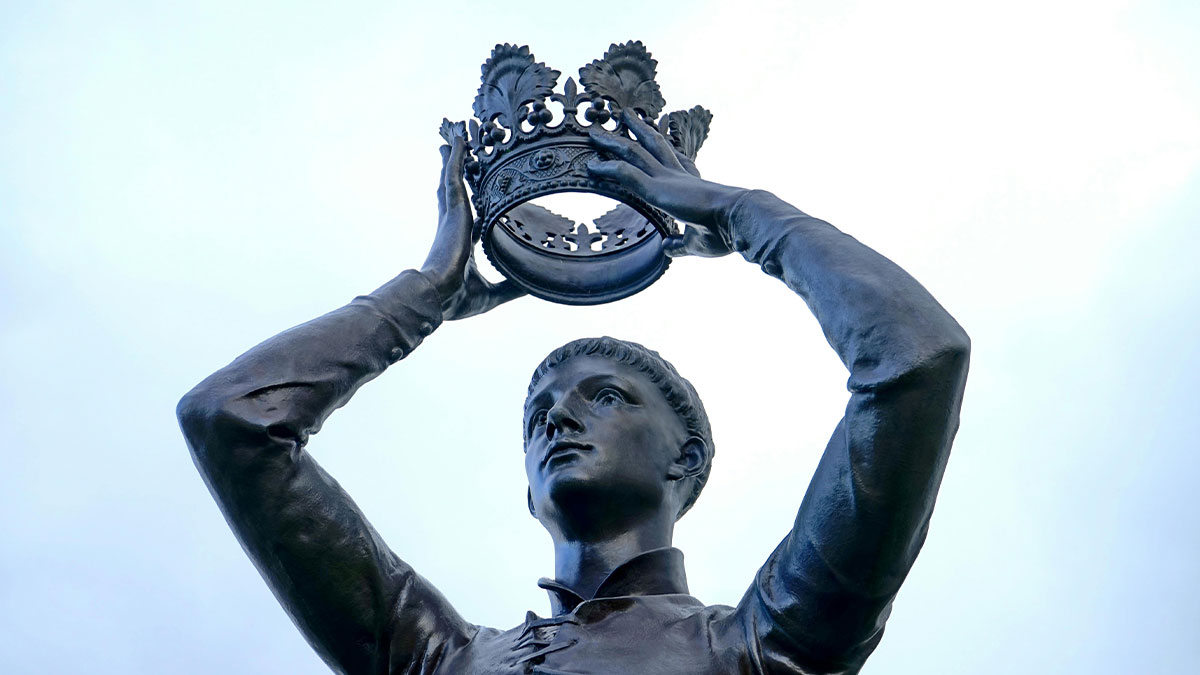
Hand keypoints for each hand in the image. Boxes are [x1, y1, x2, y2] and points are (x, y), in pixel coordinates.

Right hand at [421, 130, 524, 319]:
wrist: (439, 297)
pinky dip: (456, 157)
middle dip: (455, 171)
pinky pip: (454, 176)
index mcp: (462, 243)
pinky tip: (458, 140)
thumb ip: (513, 287)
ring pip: (453, 179)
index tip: (476, 192)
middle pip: (455, 191)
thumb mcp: (494, 293)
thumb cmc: (458, 300)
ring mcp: (452, 217)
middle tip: (453, 150)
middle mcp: (455, 226)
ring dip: (455, 157)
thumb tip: (535, 287)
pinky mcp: (453, 210)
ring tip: (455, 135)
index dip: (472, 203)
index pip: (470, 217)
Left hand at [587, 110, 745, 257]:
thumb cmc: (725, 232)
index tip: (653, 134)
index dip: (661, 147)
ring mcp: (666, 179)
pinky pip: (626, 174)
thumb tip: (668, 247)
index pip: (673, 160)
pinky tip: (591, 166)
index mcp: (690, 185)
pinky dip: (607, 169)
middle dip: (637, 130)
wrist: (738, 219)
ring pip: (633, 153)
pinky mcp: (656, 188)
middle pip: (651, 146)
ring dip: (613, 141)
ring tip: (595, 132)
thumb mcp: (696, 243)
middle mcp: (676, 176)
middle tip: (624, 116)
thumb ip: (680, 244)